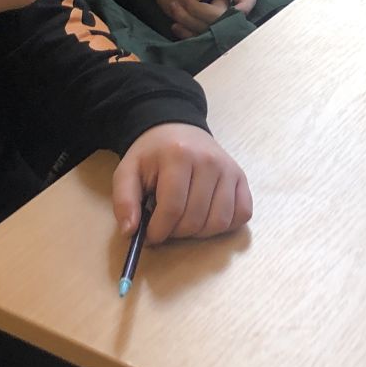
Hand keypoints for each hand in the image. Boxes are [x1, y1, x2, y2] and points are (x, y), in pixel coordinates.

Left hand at [113, 122, 253, 240]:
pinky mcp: (241, 177)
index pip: (172, 208)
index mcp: (179, 156)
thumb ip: (123, 201)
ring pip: (219, 222)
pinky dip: (225, 224)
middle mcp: (210, 161)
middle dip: (175, 233)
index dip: (158, 231)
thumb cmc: (152, 155)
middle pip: (195, 219)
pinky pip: (241, 214)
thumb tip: (130, 232)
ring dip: (199, 232)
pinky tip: (206, 216)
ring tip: (184, 220)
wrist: (178, 130)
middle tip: (165, 225)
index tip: (149, 236)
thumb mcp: (127, 171)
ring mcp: (229, 169)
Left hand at [140, 0, 257, 37]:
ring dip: (188, 21)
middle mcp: (221, 5)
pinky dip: (184, 33)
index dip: (244, 8)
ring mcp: (207, 18)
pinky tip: (175, 23)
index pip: (247, 0)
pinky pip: (196, 38)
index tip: (231, 10)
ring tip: (175, 5)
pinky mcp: (194, 26)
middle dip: (200, 13)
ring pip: (207, 31)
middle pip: (223, 20)